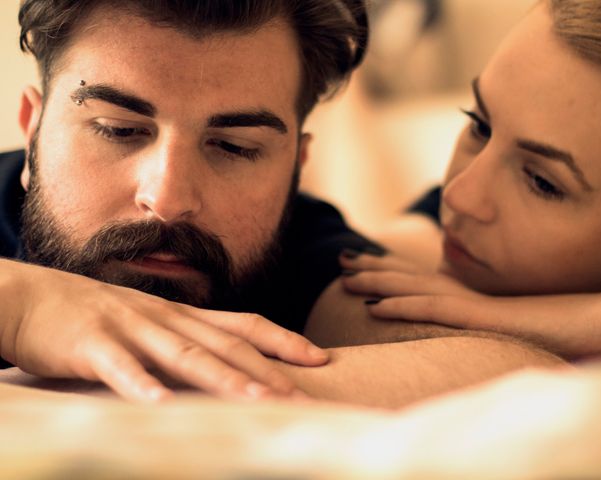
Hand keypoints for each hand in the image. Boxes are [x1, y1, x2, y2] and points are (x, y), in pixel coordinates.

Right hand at [0, 260, 327, 401]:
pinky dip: (143, 387)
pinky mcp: (92, 346)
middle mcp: (165, 319)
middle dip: (267, 373)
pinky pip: (121, 369)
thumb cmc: (96, 317)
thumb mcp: (149, 324)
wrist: (31, 297)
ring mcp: (130, 330)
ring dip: (223, 380)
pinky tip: (163, 407)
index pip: (244, 324)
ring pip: (185, 356)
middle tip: (303, 398)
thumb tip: (227, 366)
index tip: (319, 358)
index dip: (283, 340)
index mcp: (182, 316)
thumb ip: (185, 342)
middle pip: (225, 346)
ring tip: (258, 402)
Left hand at [339, 253, 600, 358]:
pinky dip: (405, 306)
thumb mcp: (518, 326)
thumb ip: (495, 325)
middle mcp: (470, 295)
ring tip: (346, 277)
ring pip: (417, 289)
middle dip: (375, 268)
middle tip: (342, 260)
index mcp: (473, 297)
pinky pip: (437, 310)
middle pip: (413, 278)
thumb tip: (480, 334)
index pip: (423, 281)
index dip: (391, 272)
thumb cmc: (564, 328)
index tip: (362, 266)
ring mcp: (475, 303)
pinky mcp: (484, 316)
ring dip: (379, 283)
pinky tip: (377, 307)